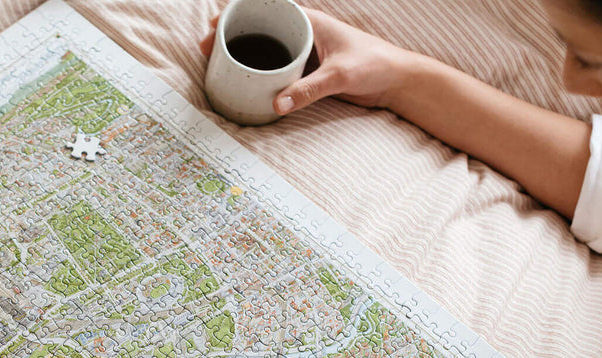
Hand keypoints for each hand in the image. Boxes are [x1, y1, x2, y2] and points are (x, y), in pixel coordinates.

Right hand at [199, 9, 423, 115]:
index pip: (267, 9)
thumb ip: (310, 89)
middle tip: (206, 49)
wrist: (395, 81)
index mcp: (309, 21)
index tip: (215, 24)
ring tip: (216, 65)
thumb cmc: (374, 65)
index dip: (238, 13)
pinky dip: (256, 74)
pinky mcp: (305, 71)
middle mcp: (303, 33)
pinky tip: (242, 84)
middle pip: (258, 29)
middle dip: (230, 36)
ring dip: (241, 56)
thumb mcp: (340, 76)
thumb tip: (277, 104)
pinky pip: (274, 69)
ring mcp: (302, 53)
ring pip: (264, 50)